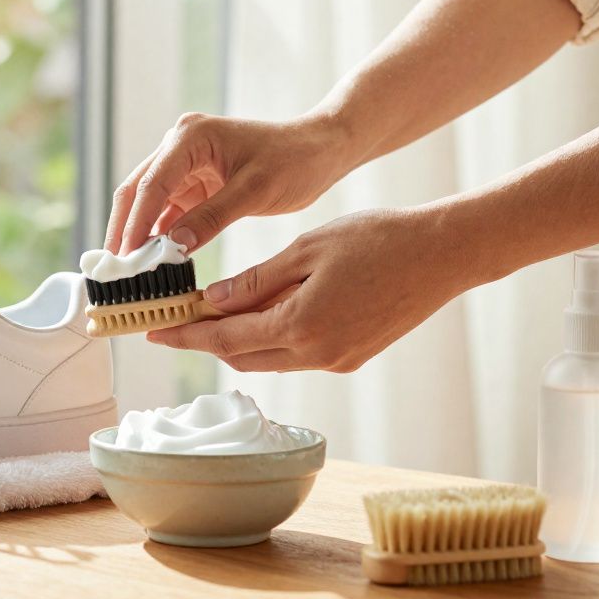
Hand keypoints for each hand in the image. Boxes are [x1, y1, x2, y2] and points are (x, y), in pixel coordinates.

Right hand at [105, 112, 356, 254]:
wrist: (320, 151)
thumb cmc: (293, 161)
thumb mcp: (254, 191)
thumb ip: (211, 217)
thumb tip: (173, 246)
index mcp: (191, 137)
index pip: (151, 184)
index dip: (135, 223)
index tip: (126, 257)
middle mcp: (180, 145)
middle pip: (138, 190)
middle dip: (124, 229)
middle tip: (114, 269)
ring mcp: (184, 164)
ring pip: (148, 203)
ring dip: (138, 234)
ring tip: (129, 271)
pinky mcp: (193, 182)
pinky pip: (168, 211)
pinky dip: (159, 235)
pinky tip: (154, 261)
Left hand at [147, 206, 476, 372]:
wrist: (444, 254)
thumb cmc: (378, 238)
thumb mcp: (308, 249)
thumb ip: (257, 281)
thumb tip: (213, 301)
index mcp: (301, 325)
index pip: (225, 339)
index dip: (186, 334)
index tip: (154, 328)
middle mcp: (318, 354)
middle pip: (243, 357)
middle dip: (206, 339)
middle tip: (176, 318)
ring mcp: (338, 360)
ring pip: (270, 358)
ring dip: (239, 339)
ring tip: (213, 311)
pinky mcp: (352, 357)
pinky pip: (297, 354)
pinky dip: (272, 337)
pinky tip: (261, 312)